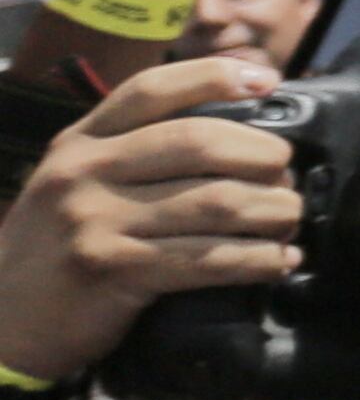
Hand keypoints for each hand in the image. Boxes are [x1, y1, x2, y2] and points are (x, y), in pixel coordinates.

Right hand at [0, 56, 298, 381]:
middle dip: (260, 155)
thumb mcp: (74, 185)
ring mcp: (96, 220)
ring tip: (290, 218)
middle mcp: (83, 172)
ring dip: (270, 211)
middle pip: (197, 142)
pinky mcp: (114, 270)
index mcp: (79, 142)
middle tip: (287, 174)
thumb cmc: (55, 249)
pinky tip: (278, 262)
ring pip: (213, 201)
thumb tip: (232, 135)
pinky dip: (256, 260)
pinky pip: (207, 258)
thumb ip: (132, 155)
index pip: (151, 90)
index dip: (214, 76)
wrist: (3, 322)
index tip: (266, 79)